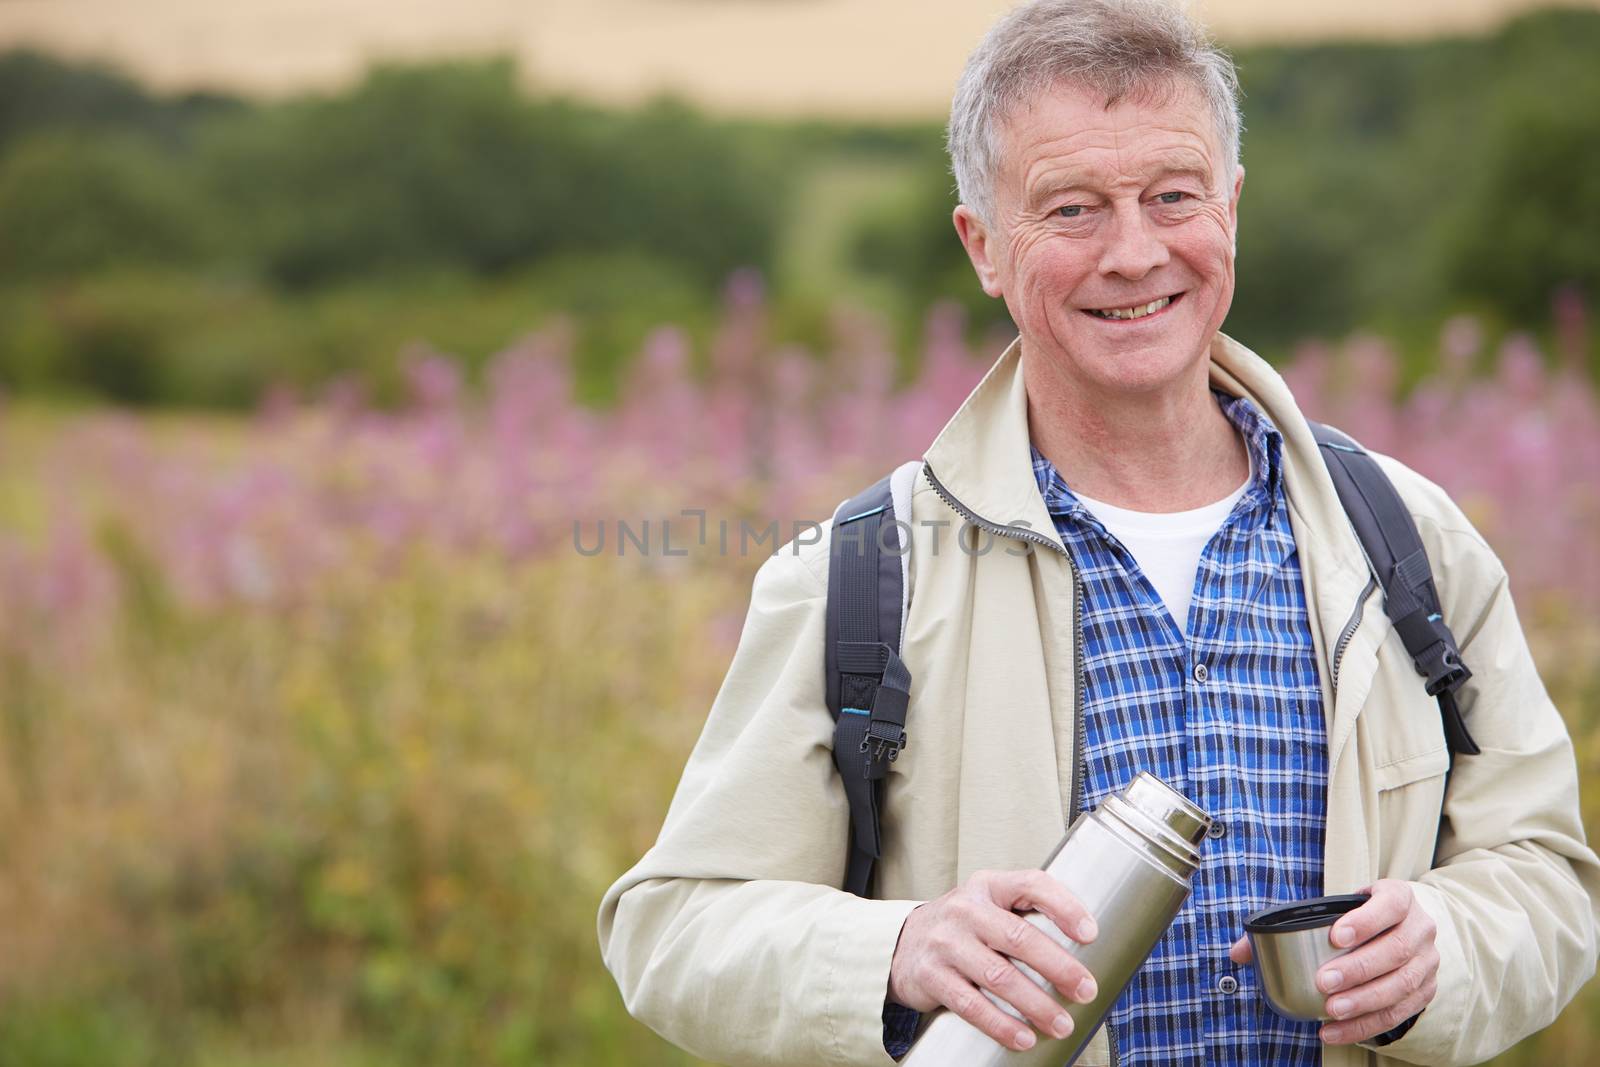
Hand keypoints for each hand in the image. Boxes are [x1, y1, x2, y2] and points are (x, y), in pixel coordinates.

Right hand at [888, 868, 1099, 1051]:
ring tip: (1061, 1023)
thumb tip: (1088, 950)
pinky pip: (971, 1005)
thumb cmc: (965, 927)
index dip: (1064, 906)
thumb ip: (1027, 915)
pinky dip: (1000, 1025)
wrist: (904, 944)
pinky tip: (1023, 1037)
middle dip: (1058, 967)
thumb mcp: (991, 905)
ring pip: (998, 976)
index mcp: (988, 886)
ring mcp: (945, 942)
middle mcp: (965, 910)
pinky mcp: (931, 976)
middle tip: (1085, 990)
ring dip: (1035, 1004)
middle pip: (1019, 937)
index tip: (1090, 934)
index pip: (1031, 884)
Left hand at [1228, 879, 1437, 1044]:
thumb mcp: (1334, 909)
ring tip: (1331, 1011)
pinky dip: (1367, 1024)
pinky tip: (1337, 1030)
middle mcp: (1420, 928)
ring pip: (1401, 984)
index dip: (1366, 920)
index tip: (1336, 935)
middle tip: (1324, 982)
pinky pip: (1399, 1012)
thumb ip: (1286, 925)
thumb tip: (1238, 953)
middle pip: (1396, 949)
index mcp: (1399, 898)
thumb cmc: (1358, 918)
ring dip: (1364, 1001)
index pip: (1389, 904)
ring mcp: (1427, 961)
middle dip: (1358, 968)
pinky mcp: (1425, 990)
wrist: (1403, 928)